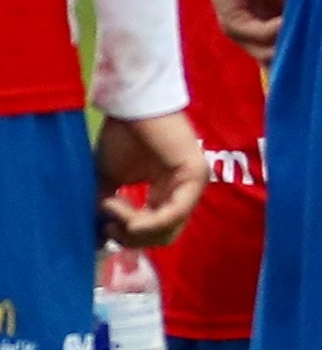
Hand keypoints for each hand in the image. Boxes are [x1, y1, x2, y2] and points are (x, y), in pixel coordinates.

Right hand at [95, 111, 206, 247]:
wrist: (132, 107)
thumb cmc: (123, 137)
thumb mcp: (108, 181)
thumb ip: (105, 210)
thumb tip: (99, 242)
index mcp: (166, 194)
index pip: (155, 234)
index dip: (127, 238)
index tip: (104, 225)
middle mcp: (183, 193)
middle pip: (164, 237)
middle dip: (131, 238)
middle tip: (109, 223)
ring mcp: (192, 185)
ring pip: (169, 230)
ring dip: (135, 228)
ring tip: (112, 206)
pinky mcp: (194, 175)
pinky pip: (176, 213)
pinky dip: (149, 221)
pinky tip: (128, 214)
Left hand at [200, 0, 299, 63]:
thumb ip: (307, 14)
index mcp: (272, 32)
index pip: (290, 55)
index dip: (308, 60)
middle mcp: (256, 38)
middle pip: (279, 62)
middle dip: (299, 61)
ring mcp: (243, 34)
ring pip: (269, 53)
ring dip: (290, 42)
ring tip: (311, 32)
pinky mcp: (233, 24)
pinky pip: (259, 34)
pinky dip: (276, 29)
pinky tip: (289, 17)